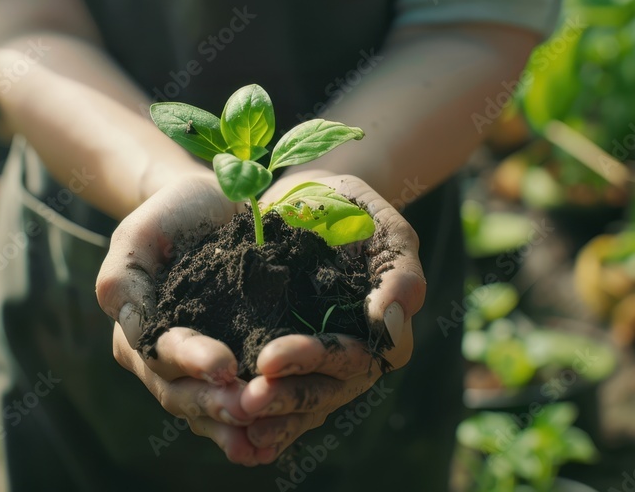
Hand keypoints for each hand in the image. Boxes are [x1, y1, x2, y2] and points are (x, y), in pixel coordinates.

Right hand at [97, 174, 278, 464]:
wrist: (217, 206)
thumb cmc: (173, 216)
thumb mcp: (139, 235)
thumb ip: (123, 280)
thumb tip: (133, 330)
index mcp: (137, 330)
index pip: (160, 353)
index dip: (191, 361)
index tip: (225, 366)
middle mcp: (164, 359)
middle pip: (182, 393)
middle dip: (214, 404)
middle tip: (250, 407)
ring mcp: (198, 370)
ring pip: (207, 410)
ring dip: (233, 425)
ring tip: (263, 436)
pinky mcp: (236, 367)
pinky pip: (236, 404)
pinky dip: (253, 427)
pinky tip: (274, 445)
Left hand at [237, 171, 425, 461]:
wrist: (303, 201)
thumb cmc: (350, 210)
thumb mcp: (382, 226)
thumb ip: (398, 272)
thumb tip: (390, 323)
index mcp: (385, 330)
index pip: (358, 357)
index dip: (315, 360)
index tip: (270, 358)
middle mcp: (356, 357)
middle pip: (328, 389)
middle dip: (288, 395)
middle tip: (248, 397)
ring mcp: (323, 365)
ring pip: (306, 404)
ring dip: (274, 416)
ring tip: (236, 415)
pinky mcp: (289, 362)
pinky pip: (284, 398)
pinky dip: (266, 419)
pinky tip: (237, 433)